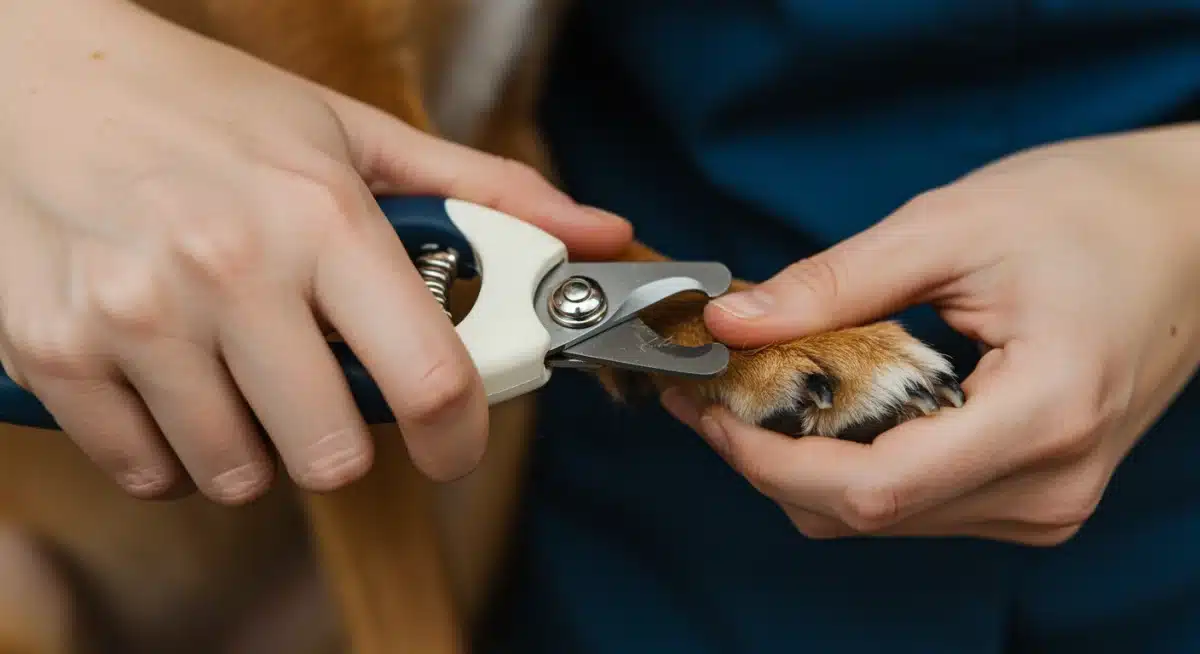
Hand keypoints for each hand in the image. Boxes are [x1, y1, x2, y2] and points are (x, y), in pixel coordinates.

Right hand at [0, 0, 630, 503]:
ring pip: (238, 476)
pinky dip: (172, 450)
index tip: (453, 445)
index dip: (461, 440)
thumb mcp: (352, 135)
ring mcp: (136, 317)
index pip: (429, 380)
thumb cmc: (206, 109)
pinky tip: (172, 384)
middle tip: (323, 393)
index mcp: (321, 216)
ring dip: (256, 448)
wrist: (32, 77)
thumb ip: (485, 193)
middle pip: (333, 457)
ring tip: (239, 375)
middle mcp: (229, 270)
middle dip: (343, 442)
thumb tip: (598, 234)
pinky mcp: (54, 353)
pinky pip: (148, 471)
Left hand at [668, 124, 1199, 544]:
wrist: (1188, 234)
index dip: (768, 458)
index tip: (705, 407)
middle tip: (712, 390)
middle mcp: (1048, 487)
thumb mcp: (950, 226)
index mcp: (1042, 417)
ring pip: (879, 518)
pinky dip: (850, 462)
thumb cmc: (1088, 214)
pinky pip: (912, 502)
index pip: (872, 486)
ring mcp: (1045, 502)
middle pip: (864, 513)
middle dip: (769, 459)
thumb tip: (732, 322)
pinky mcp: (1032, 495)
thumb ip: (833, 282)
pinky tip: (823, 406)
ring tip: (759, 390)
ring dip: (803, 464)